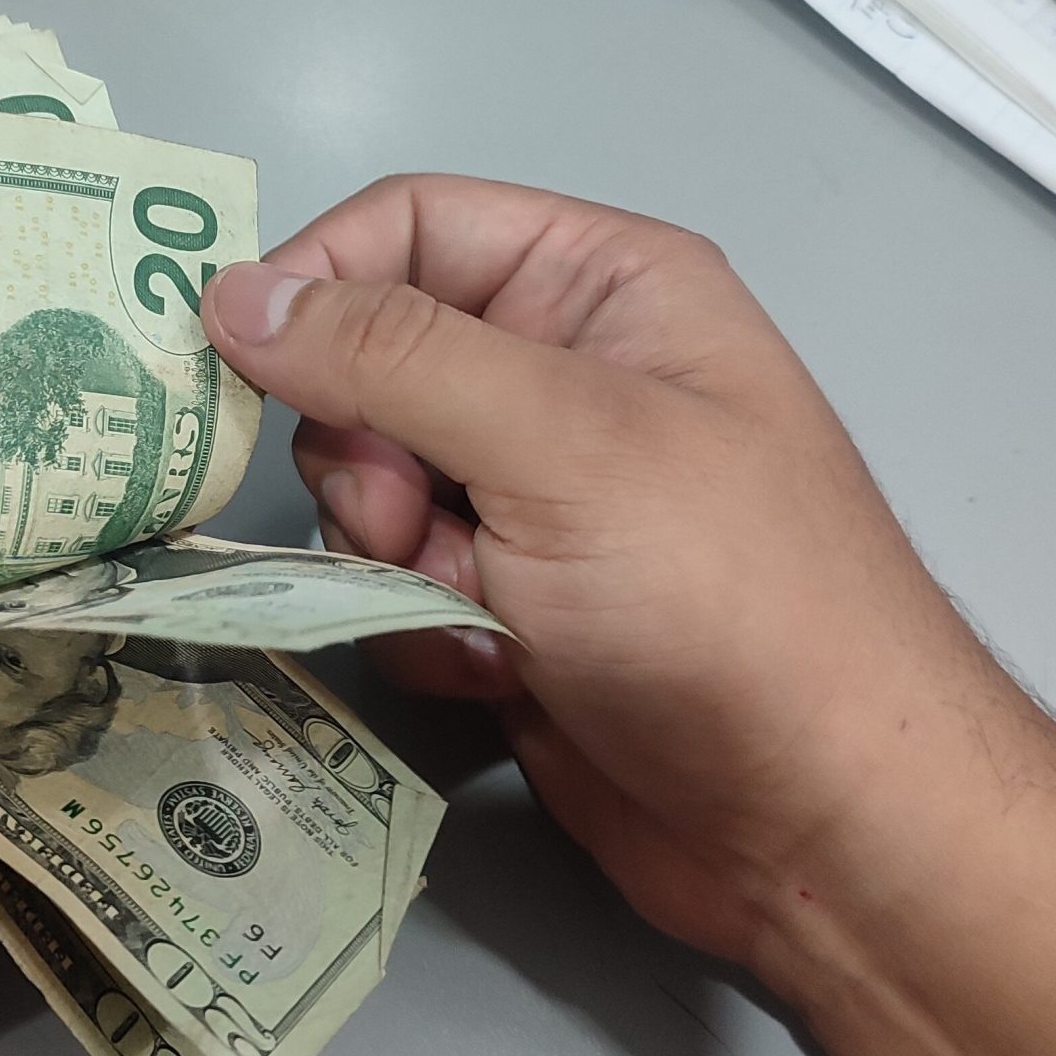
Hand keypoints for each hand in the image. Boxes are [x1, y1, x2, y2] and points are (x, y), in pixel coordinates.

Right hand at [212, 180, 1055, 1055]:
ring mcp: (541, 506)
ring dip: (391, 559)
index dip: (315, 284)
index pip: (409, 227)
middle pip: (369, 366)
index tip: (233, 369)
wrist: (825, 828)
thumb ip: (388, 356)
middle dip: (363, 454)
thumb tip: (230, 294)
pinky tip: (499, 676)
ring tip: (475, 614)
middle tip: (408, 523)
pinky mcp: (517, 615)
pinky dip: (424, 634)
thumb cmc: (721, 602)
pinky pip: (400, 591)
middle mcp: (567, 379)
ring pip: (370, 491)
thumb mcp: (559, 443)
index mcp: (603, 289)